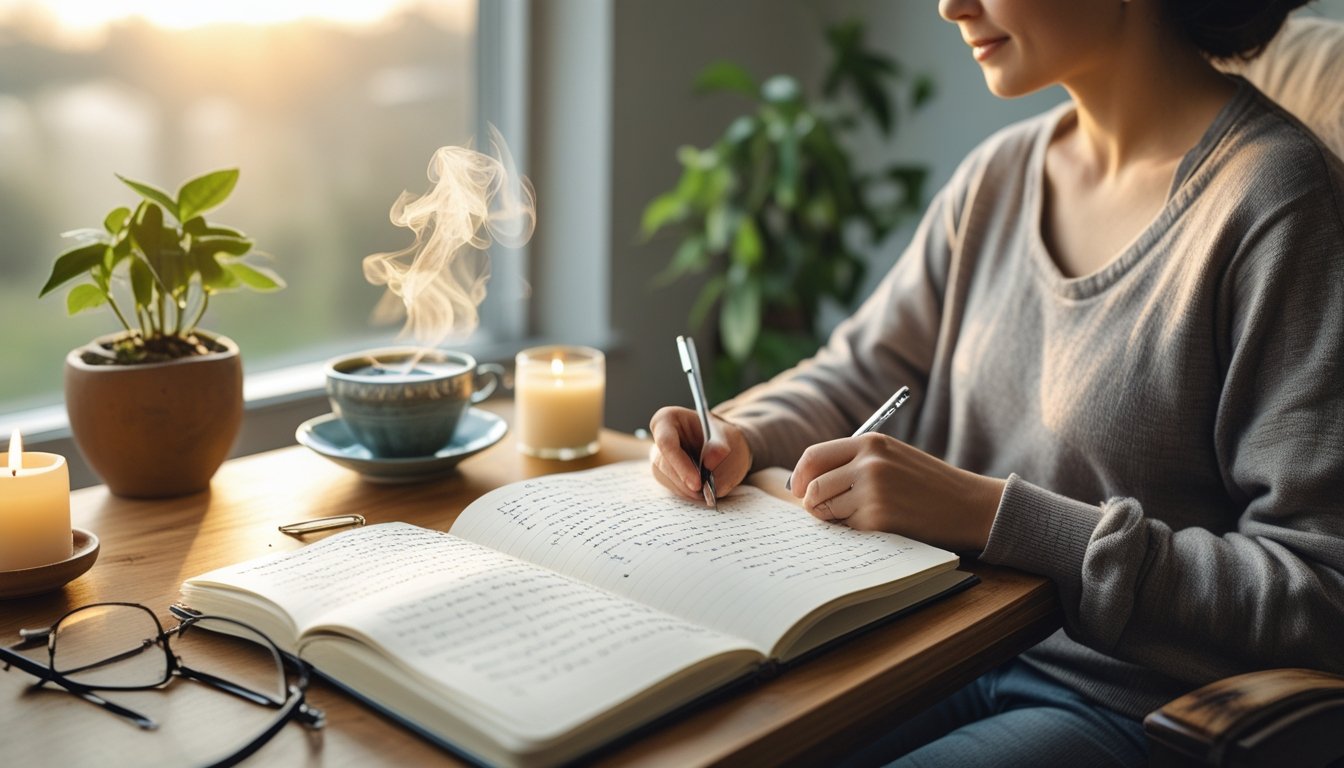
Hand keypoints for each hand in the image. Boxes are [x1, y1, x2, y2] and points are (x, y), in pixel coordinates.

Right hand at [648, 406, 752, 503]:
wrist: (724, 448)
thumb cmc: (723, 438)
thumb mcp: (730, 437)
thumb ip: (721, 448)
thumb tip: (709, 462)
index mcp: (668, 418)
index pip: (666, 443)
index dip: (681, 465)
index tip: (698, 483)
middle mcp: (658, 438)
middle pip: (666, 466)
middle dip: (688, 482)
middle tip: (710, 492)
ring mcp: (659, 459)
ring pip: (670, 481)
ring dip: (692, 490)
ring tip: (712, 486)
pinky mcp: (663, 476)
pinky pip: (675, 490)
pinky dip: (692, 493)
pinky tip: (705, 487)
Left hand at [790, 433, 1005, 550]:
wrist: (969, 505)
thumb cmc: (929, 484)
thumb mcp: (893, 457)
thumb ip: (854, 463)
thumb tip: (806, 486)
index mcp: (870, 443)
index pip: (813, 456)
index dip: (799, 477)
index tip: (798, 492)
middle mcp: (868, 463)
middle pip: (813, 488)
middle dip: (813, 505)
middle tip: (826, 514)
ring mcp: (873, 491)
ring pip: (826, 511)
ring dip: (836, 520)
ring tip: (864, 518)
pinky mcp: (879, 518)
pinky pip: (848, 530)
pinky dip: (857, 533)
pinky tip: (881, 526)